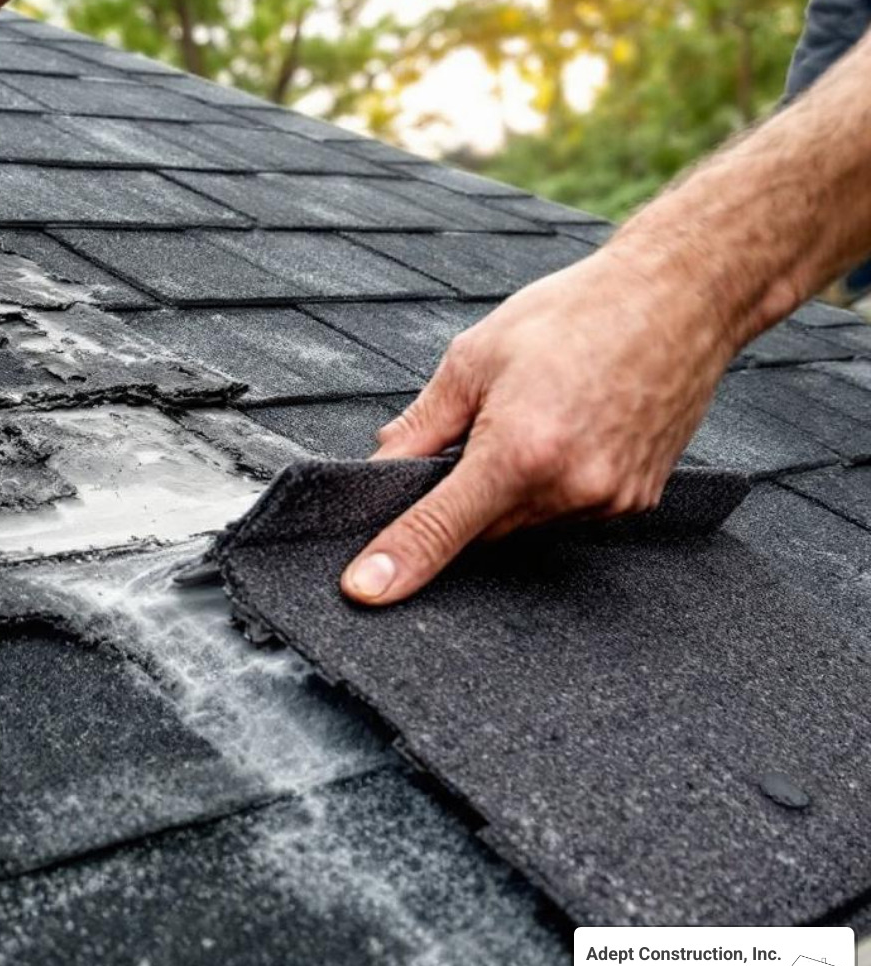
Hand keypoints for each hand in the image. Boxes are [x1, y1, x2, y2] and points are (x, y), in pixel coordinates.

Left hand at [340, 247, 734, 605]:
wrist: (679, 298)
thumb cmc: (576, 314)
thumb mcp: (475, 357)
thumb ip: (423, 423)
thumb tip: (382, 463)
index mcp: (520, 449)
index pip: (443, 525)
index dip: (400, 560)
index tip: (364, 591)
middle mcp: (569, 487)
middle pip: (480, 530)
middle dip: (458, 498)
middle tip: (470, 439)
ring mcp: (609, 500)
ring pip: (524, 525)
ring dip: (507, 492)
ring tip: (534, 419)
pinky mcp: (636, 502)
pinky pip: (568, 514)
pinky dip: (550, 488)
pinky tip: (566, 433)